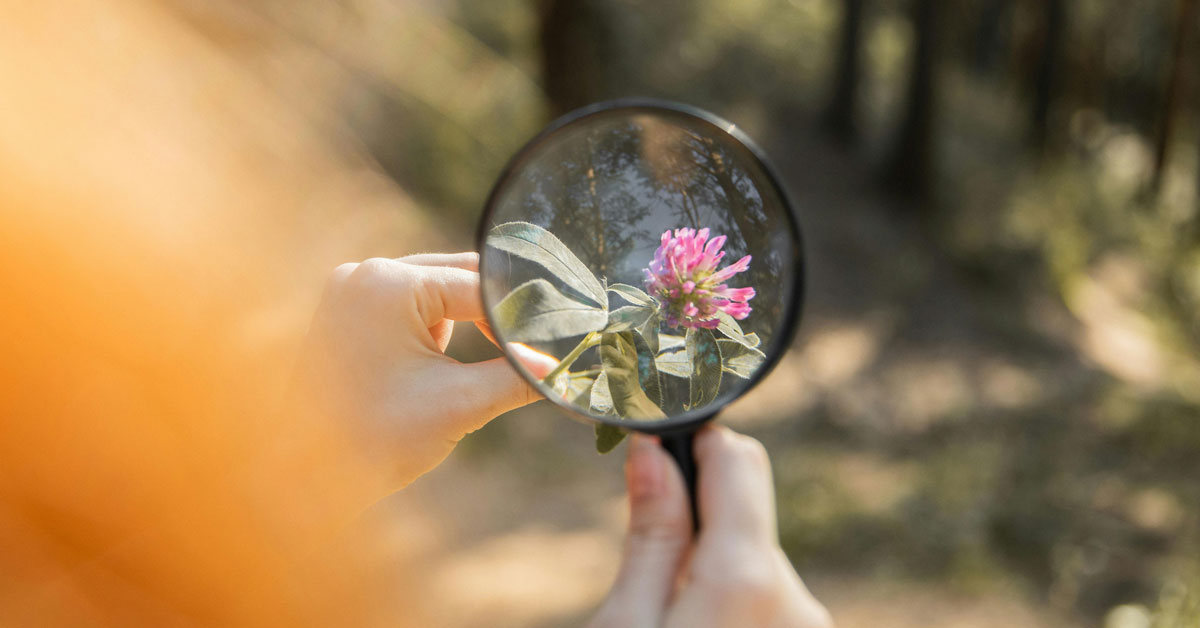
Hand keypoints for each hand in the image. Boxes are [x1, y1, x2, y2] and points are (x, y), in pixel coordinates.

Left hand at [286, 253, 556, 490]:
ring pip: (433, 290)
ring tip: (498, 355)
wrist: (300, 477)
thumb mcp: (459, 404)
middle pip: (457, 278)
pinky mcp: (343, 312)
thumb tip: (560, 370)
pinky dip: (434, 327)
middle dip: (496, 314)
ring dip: (466, 320)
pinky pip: (406, 305)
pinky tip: (448, 360)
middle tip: (538, 345)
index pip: (479, 288)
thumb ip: (516, 378)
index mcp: (390, 283)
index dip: (520, 319)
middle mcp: (365, 273)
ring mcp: (349, 290)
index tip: (555, 345)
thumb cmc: (375, 439)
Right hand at [589, 426, 833, 627]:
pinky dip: (731, 605)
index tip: (651, 453)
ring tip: (667, 619)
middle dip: (693, 523)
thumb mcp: (624, 624)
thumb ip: (651, 537)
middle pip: (742, 514)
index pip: (737, 459)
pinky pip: (767, 601)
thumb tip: (653, 448)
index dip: (690, 445)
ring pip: (751, 560)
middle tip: (643, 571)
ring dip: (710, 572)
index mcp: (747, 579)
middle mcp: (798, 600)